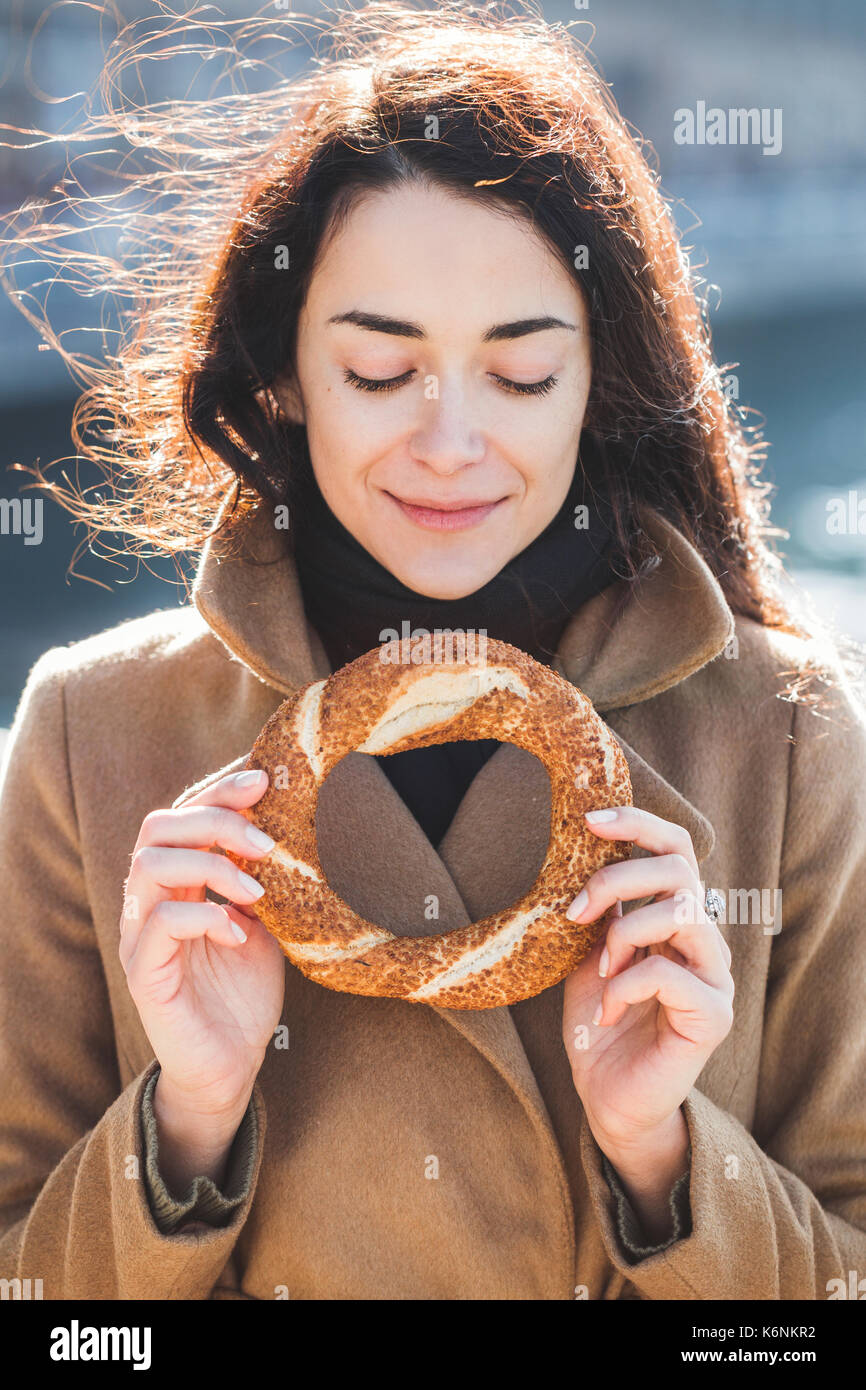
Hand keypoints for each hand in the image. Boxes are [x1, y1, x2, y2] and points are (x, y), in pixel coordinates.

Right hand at [119, 768, 284, 1135]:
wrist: (231, 1065)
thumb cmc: (244, 992)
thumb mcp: (265, 923)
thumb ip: (265, 878)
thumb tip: (297, 826)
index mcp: (178, 880)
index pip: (183, 814)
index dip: (219, 789)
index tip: (266, 778)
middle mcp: (151, 899)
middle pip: (159, 826)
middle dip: (216, 817)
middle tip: (267, 839)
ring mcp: (141, 934)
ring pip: (149, 863)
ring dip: (211, 864)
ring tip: (257, 889)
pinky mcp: (142, 972)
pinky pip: (158, 923)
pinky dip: (203, 915)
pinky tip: (238, 932)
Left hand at [561, 805, 733, 1176]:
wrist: (608, 1097)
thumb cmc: (598, 1024)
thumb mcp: (587, 954)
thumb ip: (598, 911)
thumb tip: (581, 855)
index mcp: (672, 917)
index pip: (675, 849)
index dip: (638, 824)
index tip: (590, 821)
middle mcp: (701, 938)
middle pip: (680, 869)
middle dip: (618, 879)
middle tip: (576, 912)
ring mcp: (714, 975)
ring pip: (682, 912)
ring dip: (625, 935)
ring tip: (600, 972)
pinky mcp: (714, 1015)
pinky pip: (670, 974)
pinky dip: (625, 985)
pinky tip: (607, 1011)